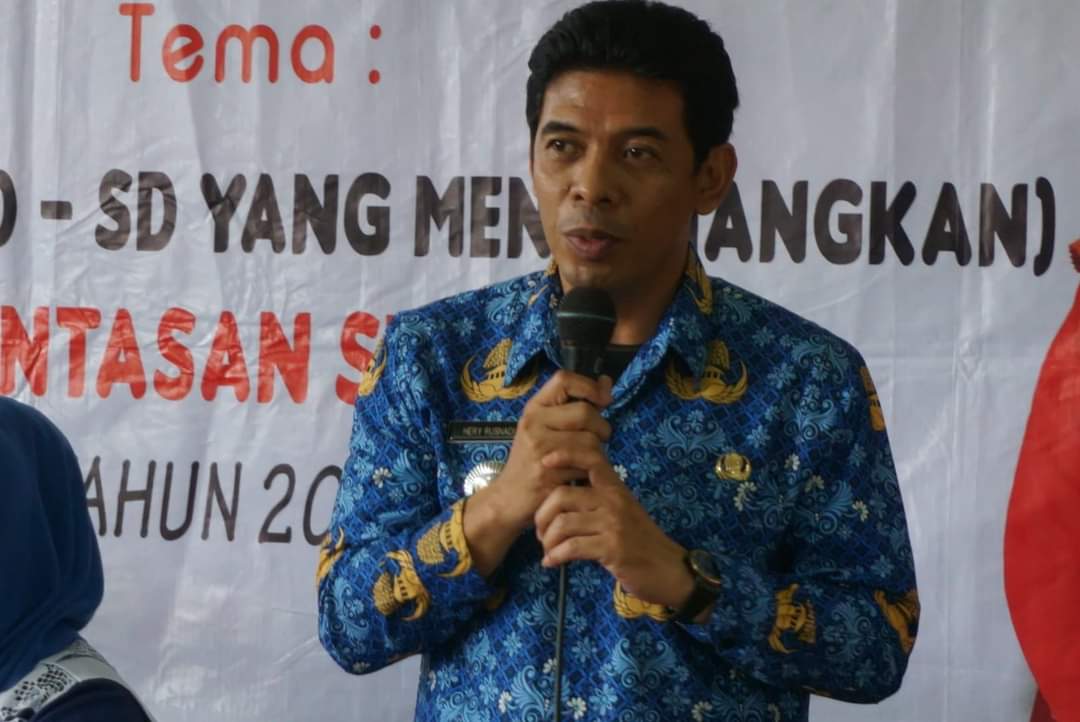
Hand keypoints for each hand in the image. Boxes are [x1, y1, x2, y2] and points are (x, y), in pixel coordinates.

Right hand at [463, 371, 612, 575]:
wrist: (507, 498)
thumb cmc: (531, 461)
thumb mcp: (544, 427)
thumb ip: (575, 405)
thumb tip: (607, 382)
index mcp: (534, 408)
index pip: (564, 379)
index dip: (590, 385)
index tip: (604, 399)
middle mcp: (533, 423)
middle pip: (585, 412)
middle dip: (602, 426)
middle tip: (599, 439)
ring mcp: (539, 448)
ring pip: (590, 440)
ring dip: (599, 452)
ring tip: (588, 459)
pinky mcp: (548, 472)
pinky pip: (585, 465)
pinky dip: (590, 471)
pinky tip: (581, 476)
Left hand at [533, 452, 694, 610]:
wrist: (670, 570)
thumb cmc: (640, 540)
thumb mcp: (622, 510)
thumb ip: (598, 497)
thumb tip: (559, 492)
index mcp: (615, 487)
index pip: (589, 459)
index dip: (564, 455)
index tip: (545, 462)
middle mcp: (614, 500)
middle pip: (561, 496)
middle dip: (542, 516)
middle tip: (541, 532)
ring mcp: (613, 524)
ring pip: (562, 523)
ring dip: (547, 540)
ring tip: (548, 550)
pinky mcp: (612, 548)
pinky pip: (571, 547)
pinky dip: (555, 556)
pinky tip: (552, 563)